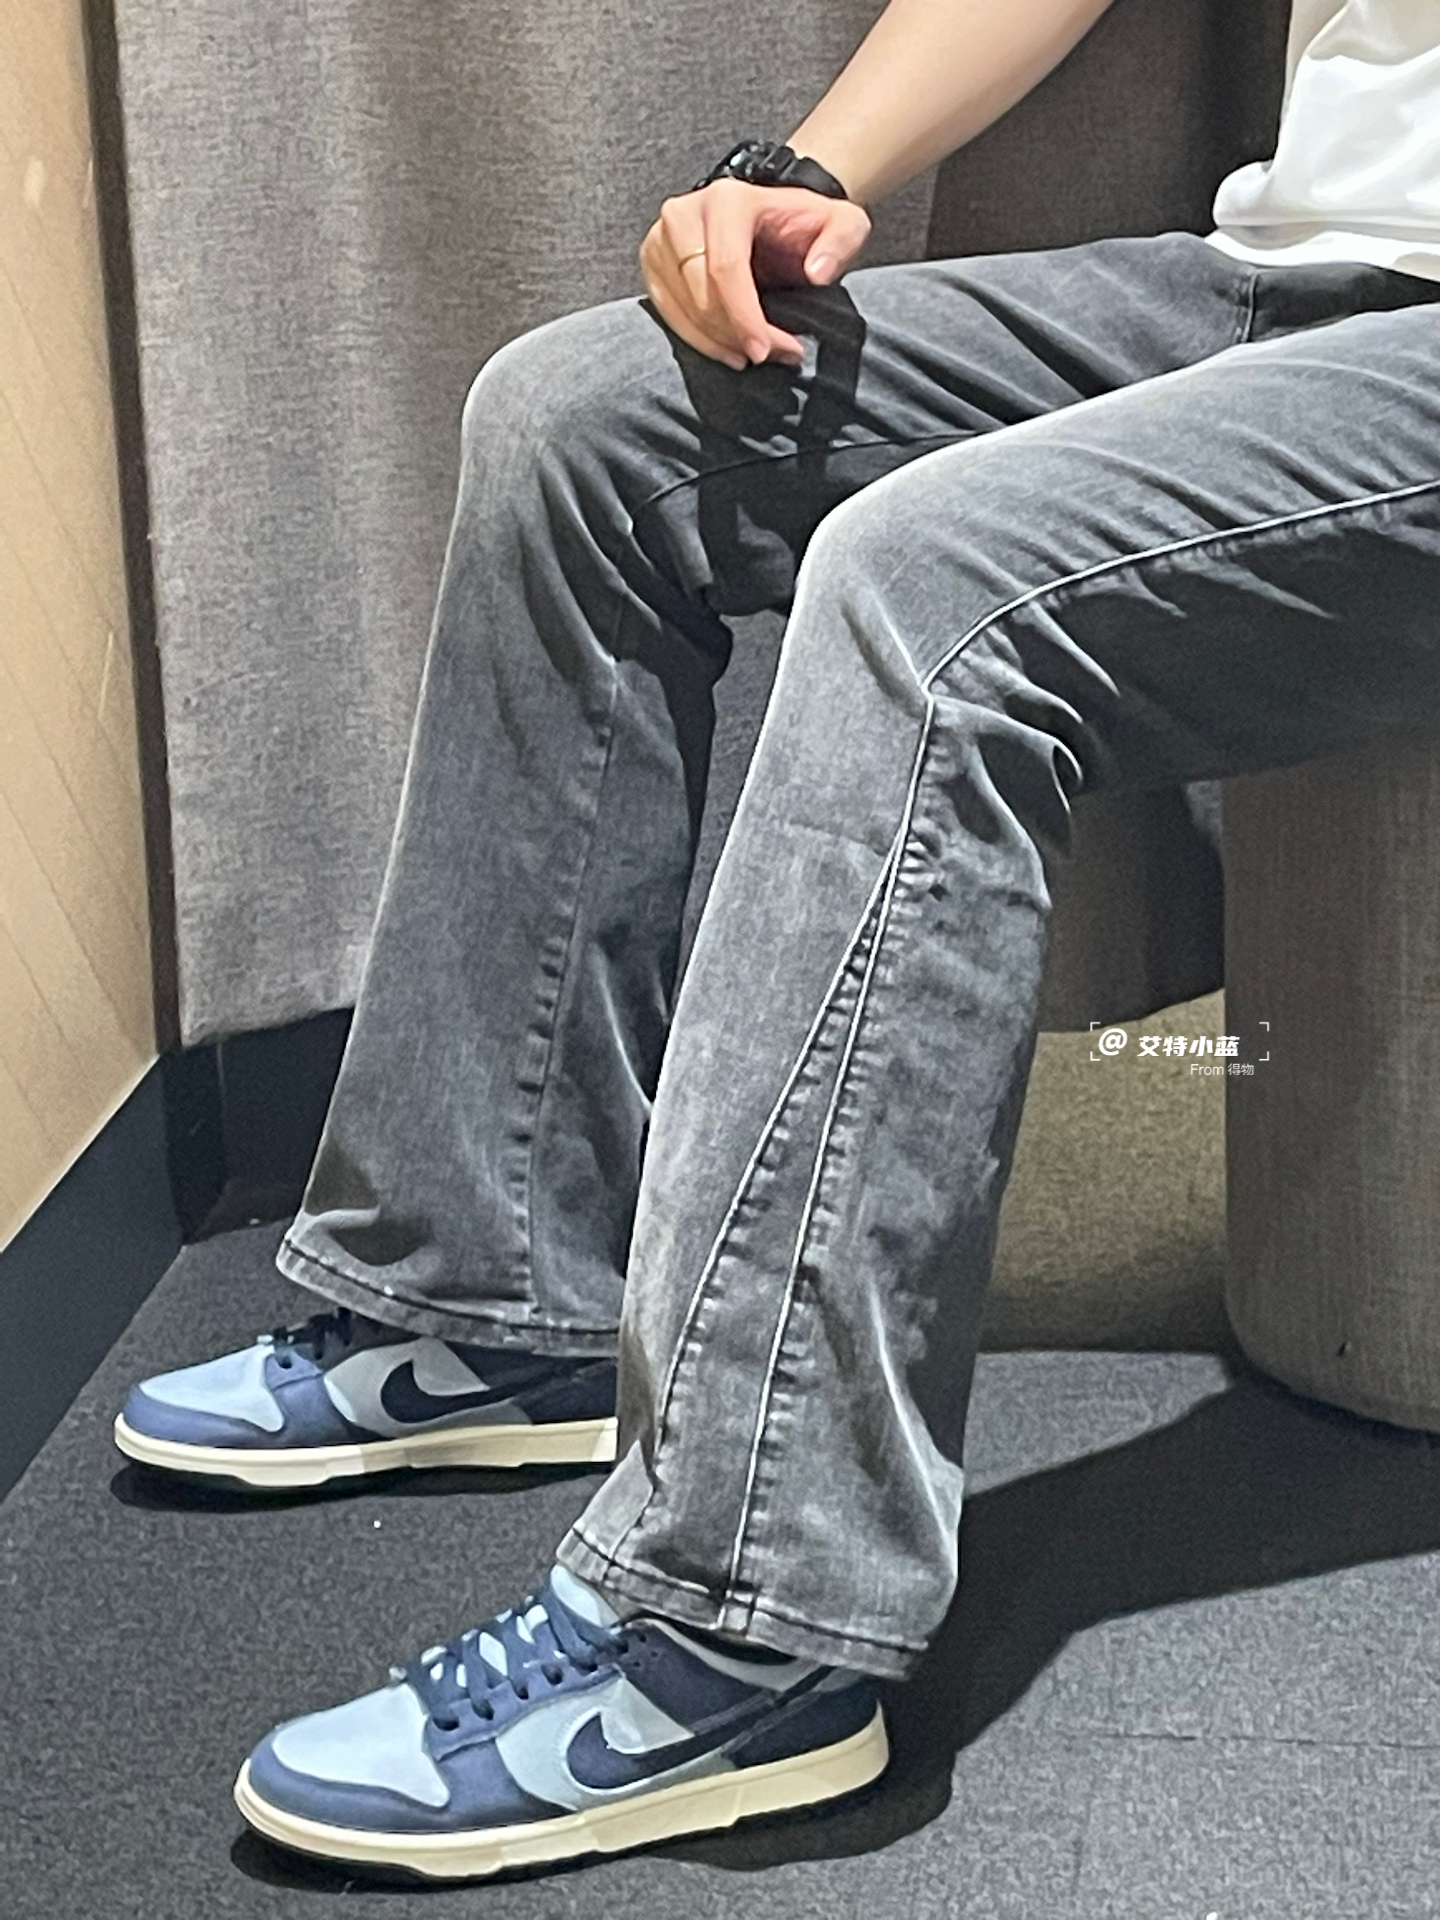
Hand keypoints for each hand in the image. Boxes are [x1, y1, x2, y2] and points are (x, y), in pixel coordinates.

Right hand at [638, 178, 872, 370]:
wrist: (770, 215)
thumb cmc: (804, 224)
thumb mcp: (842, 223)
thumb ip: (842, 240)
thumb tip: (818, 272)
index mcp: (729, 199)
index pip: (726, 267)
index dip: (743, 317)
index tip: (763, 351)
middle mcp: (685, 212)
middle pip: (701, 293)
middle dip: (736, 334)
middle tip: (772, 355)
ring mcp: (661, 237)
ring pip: (682, 308)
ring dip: (718, 342)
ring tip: (754, 354)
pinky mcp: (652, 260)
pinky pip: (667, 313)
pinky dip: (697, 339)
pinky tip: (727, 350)